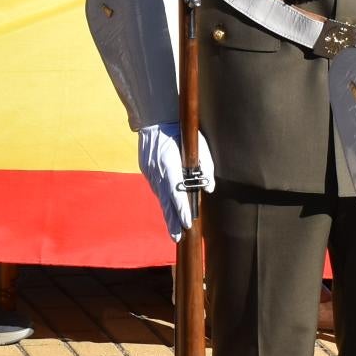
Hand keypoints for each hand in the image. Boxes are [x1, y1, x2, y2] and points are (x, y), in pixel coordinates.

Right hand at [135, 123, 215, 240]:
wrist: (154, 118)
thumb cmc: (180, 130)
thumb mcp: (198, 144)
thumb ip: (205, 166)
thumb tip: (209, 187)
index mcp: (169, 163)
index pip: (176, 191)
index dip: (182, 208)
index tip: (188, 222)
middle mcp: (157, 170)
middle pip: (165, 201)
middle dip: (172, 220)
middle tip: (177, 237)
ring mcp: (149, 171)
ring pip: (160, 196)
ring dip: (167, 213)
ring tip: (174, 230)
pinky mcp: (146, 169)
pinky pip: (156, 187)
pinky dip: (163, 198)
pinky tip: (168, 208)